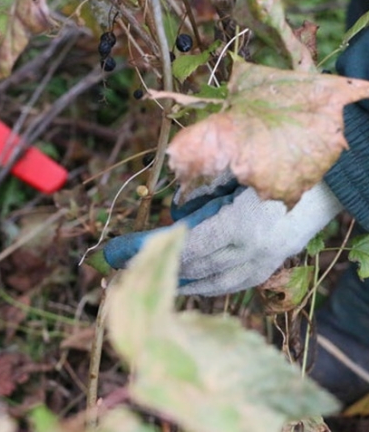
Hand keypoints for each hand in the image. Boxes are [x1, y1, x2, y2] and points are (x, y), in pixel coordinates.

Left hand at [103, 181, 342, 295]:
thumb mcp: (235, 165)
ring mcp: (264, 263)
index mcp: (240, 226)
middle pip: (193, 267)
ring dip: (178, 282)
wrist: (332, 179)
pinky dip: (206, 285)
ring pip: (212, 283)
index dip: (147, 249)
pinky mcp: (271, 265)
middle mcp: (251, 252)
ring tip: (149, 279)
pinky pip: (232, 284)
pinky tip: (189, 283)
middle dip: (155, 265)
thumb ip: (201, 187)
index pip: (182, 246)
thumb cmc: (279, 162)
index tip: (116, 250)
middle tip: (121, 265)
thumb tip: (173, 209)